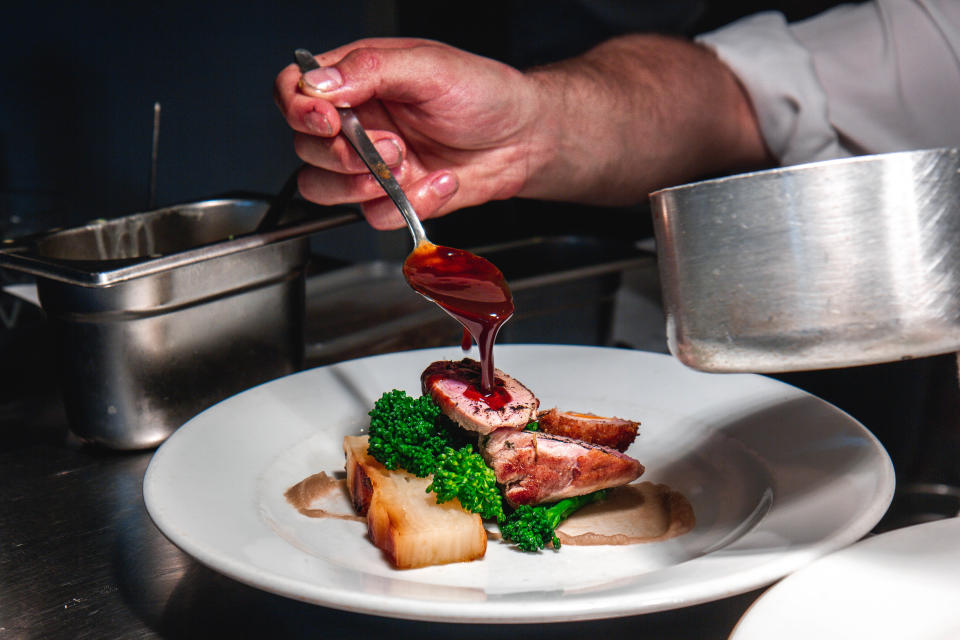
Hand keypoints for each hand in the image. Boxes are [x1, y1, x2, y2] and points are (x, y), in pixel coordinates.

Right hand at [274, 38, 544, 229]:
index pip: (294, 90)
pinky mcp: (392, 196)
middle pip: (304, 147)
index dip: (299, 109)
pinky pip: (373, 215)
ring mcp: (371, 162)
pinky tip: (440, 181)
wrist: (524, 139)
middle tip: (390, 144)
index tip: (328, 121)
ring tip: (408, 164)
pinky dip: (408, 203)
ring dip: (364, 184)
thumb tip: (320, 83)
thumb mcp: (430, 67)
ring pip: (324, 188)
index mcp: (356, 79)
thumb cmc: (484, 93)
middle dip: (342, 155)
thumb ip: (371, 69)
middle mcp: (356, 121)